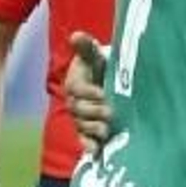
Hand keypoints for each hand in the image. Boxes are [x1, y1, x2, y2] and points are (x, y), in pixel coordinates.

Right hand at [65, 31, 110, 153]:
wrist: (109, 81)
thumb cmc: (102, 66)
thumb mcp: (96, 56)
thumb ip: (87, 48)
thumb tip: (76, 35)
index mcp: (75, 83)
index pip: (77, 89)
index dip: (88, 92)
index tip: (102, 93)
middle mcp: (75, 102)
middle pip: (79, 110)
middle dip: (93, 112)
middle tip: (110, 112)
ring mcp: (81, 118)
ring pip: (82, 125)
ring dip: (93, 129)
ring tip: (106, 129)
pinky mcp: (87, 131)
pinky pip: (84, 139)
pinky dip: (88, 145)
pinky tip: (96, 151)